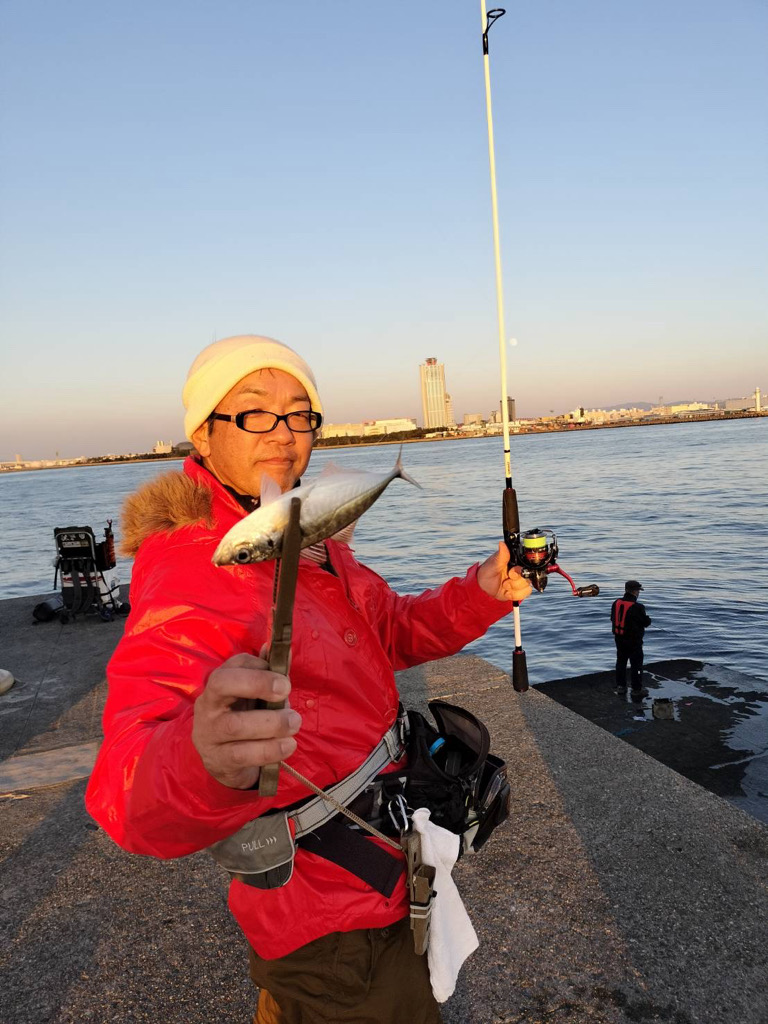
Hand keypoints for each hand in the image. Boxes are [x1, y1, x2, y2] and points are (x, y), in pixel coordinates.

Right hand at [192, 652, 301, 789]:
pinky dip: (269, 750)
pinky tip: (288, 745)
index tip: (283, 677)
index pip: (232, 664)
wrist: (226, 763)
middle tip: (286, 691)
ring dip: (271, 723)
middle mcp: (208, 705)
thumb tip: (284, 651)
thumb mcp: (258, 697)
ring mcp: (209, 733)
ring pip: (235, 724)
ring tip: (294, 723)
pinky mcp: (218, 760)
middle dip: (257, 683)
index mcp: (219, 684)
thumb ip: (271, 676)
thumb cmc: (246, 720)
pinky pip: (242, 754)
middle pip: (222, 684)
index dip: (258, 666)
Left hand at [477, 542, 532, 602]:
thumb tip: (502, 543)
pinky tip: (507, 592)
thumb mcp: (493, 565)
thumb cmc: (486, 574)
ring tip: (505, 586)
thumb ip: (501, 556)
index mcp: (514, 560)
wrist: (484, 590)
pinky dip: (515, 595)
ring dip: (514, 589)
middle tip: (506, 580)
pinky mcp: (520, 589)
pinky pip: (525, 593)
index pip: (526, 562)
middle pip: (528, 575)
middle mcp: (519, 569)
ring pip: (527, 585)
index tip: (511, 573)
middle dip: (515, 581)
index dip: (519, 570)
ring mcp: (521, 579)